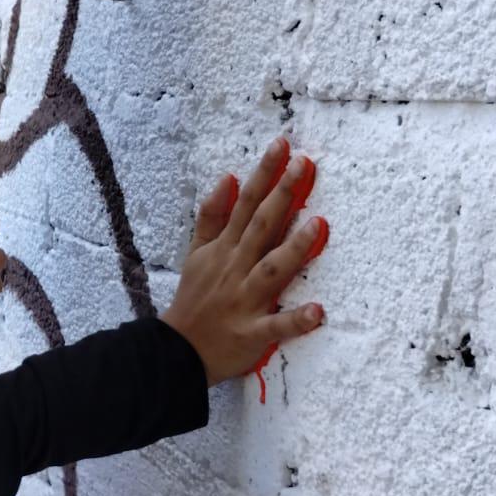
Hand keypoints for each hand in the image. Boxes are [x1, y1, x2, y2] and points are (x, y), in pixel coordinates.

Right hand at [160, 138, 328, 385]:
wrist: (176, 350)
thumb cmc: (194, 299)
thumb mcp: (195, 252)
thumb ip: (212, 217)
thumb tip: (228, 179)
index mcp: (224, 249)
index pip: (246, 204)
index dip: (264, 174)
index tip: (282, 145)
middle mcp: (235, 268)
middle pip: (260, 227)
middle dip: (282, 195)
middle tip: (304, 165)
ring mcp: (244, 300)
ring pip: (271, 270)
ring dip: (294, 248)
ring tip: (318, 225)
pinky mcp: (252, 333)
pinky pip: (276, 326)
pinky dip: (295, 320)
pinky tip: (317, 311)